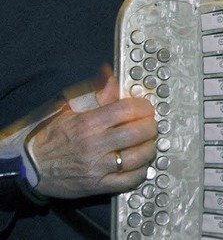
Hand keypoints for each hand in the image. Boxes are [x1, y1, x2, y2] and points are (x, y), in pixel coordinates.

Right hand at [29, 74, 156, 198]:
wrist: (30, 167)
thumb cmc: (51, 137)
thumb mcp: (70, 110)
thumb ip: (96, 94)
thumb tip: (110, 77)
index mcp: (88, 123)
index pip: (127, 110)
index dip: (143, 107)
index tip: (146, 108)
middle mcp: (94, 145)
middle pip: (137, 132)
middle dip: (151, 126)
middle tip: (151, 125)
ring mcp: (97, 167)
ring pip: (137, 157)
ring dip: (149, 148)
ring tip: (147, 143)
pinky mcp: (98, 186)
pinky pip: (128, 180)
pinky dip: (140, 171)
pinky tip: (140, 164)